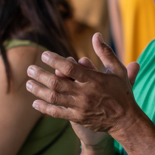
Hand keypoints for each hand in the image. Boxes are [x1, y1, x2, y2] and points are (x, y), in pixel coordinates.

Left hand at [26, 33, 140, 145]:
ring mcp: (80, 107)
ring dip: (38, 90)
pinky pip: (57, 113)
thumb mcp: (118, 70)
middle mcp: (85, 93)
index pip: (70, 68)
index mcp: (94, 79)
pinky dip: (44, 108)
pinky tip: (35, 102)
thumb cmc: (122, 92)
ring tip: (28, 83)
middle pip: (57, 82)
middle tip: (30, 69)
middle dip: (41, 75)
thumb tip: (96, 35)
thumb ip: (105, 52)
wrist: (126, 120)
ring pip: (54, 97)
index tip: (44, 55)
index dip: (55, 60)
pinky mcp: (77, 118)